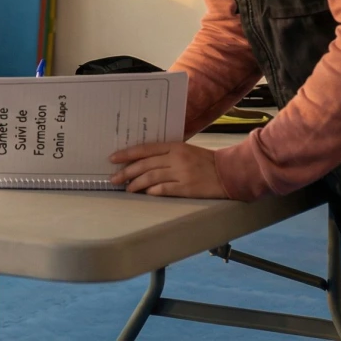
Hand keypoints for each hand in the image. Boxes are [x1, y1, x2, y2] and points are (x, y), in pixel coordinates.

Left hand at [110, 142, 227, 198]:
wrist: (228, 172)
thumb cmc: (205, 161)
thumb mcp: (186, 150)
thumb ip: (166, 153)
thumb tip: (142, 160)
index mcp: (175, 146)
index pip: (145, 149)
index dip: (126, 154)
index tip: (112, 159)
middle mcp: (176, 159)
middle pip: (144, 165)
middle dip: (126, 172)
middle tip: (113, 178)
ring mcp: (181, 173)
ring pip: (151, 177)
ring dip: (136, 184)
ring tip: (127, 188)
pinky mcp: (187, 188)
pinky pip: (164, 189)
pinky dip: (152, 191)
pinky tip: (145, 193)